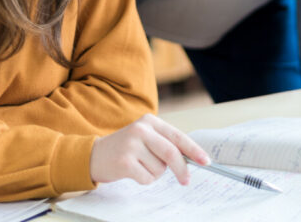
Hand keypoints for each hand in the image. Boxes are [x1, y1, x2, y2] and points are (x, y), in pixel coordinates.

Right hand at [90, 114, 209, 185]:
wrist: (94, 155)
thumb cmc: (126, 148)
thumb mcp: (146, 138)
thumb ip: (165, 143)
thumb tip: (192, 158)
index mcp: (150, 121)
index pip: (177, 136)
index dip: (193, 150)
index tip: (205, 161)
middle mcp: (141, 129)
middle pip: (171, 153)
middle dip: (181, 169)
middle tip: (186, 180)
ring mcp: (132, 144)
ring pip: (159, 169)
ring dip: (154, 173)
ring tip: (140, 166)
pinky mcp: (124, 161)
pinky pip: (147, 178)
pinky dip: (144, 180)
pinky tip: (132, 172)